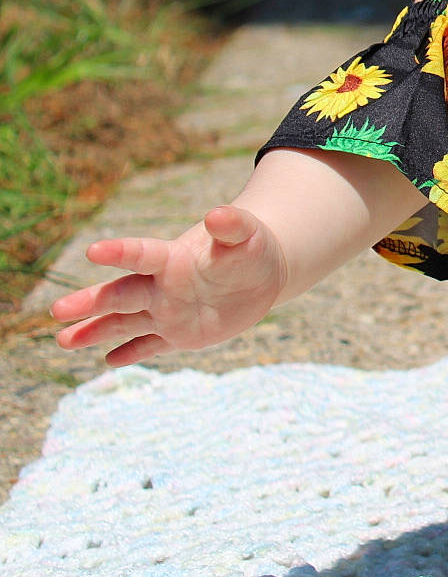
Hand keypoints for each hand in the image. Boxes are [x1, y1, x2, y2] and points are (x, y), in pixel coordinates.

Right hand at [49, 206, 288, 366]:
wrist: (262, 273)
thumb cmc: (251, 248)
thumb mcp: (246, 236)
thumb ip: (232, 227)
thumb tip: (218, 215)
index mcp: (173, 259)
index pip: (143, 255)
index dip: (121, 253)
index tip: (92, 251)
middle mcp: (162, 287)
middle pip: (121, 294)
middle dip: (90, 303)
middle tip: (57, 310)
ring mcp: (168, 312)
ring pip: (124, 323)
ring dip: (95, 332)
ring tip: (63, 340)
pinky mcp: (180, 334)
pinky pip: (151, 345)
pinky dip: (132, 353)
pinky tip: (109, 361)